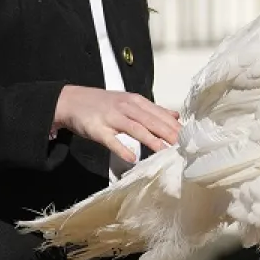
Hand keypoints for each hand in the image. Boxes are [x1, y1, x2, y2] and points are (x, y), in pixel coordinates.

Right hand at [53, 85, 180, 163]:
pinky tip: (132, 159)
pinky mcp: (97, 129)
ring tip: (165, 150)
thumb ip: (153, 110)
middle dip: (168, 132)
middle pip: (150, 120)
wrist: (70, 100)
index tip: (190, 136)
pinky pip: (111, 140)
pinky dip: (122, 149)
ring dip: (150, 139)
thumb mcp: (129, 102)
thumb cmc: (104, 104)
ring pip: (134, 128)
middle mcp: (126, 107)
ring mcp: (111, 117)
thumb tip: (176, 115)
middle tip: (184, 144)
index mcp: (136, 101)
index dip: (174, 125)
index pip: (159, 113)